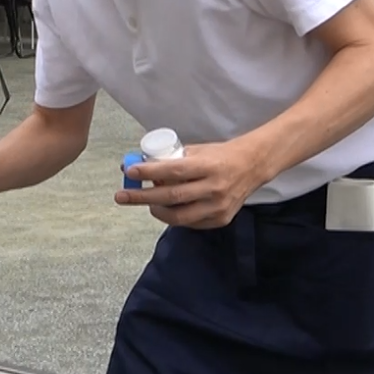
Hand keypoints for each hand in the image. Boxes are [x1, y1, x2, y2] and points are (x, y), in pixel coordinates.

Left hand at [113, 141, 267, 228]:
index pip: (173, 171)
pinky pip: (190, 223)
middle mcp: (214, 188)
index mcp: (208, 166)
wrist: (252, 166)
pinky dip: (174, 217)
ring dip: (156, 210)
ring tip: (144, 203)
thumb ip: (171, 159)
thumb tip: (137, 164)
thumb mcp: (197, 150)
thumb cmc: (219, 155)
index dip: (149, 172)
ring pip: (179, 216)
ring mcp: (218, 207)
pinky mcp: (221, 219)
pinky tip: (166, 209)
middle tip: (121, 196)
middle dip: (142, 197)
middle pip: (172, 197)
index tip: (130, 170)